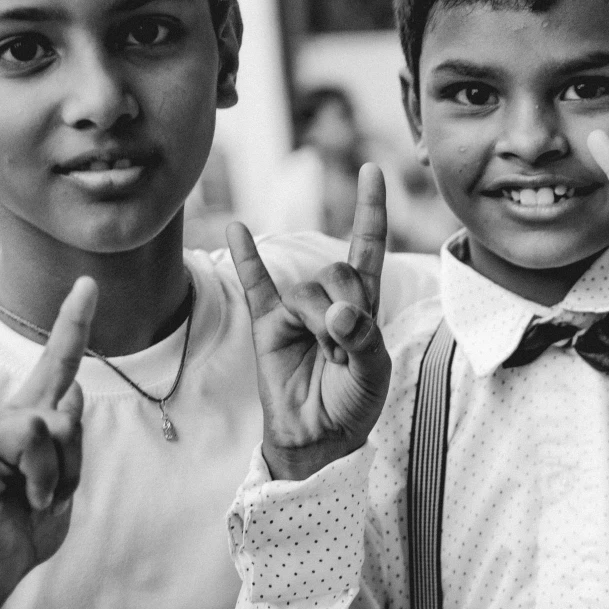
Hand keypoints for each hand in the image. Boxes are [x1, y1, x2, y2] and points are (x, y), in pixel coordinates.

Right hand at [0, 281, 91, 608]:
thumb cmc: (23, 523)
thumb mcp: (65, 483)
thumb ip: (72, 442)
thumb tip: (72, 399)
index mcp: (36, 417)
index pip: (59, 361)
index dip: (74, 321)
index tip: (88, 281)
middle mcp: (10, 417)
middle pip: (67, 420)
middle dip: (70, 468)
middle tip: (45, 498)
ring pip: (43, 437)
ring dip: (49, 484)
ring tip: (26, 503)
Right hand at [230, 166, 391, 482]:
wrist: (318, 438)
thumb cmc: (352, 404)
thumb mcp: (374, 375)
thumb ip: (363, 339)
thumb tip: (337, 312)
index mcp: (363, 305)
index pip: (368, 247)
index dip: (370, 210)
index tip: (372, 170)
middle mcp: (330, 300)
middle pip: (337, 273)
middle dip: (346, 311)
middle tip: (345, 353)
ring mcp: (296, 311)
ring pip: (307, 293)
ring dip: (320, 327)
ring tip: (327, 360)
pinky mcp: (268, 326)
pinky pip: (255, 285)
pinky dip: (246, 257)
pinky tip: (235, 226)